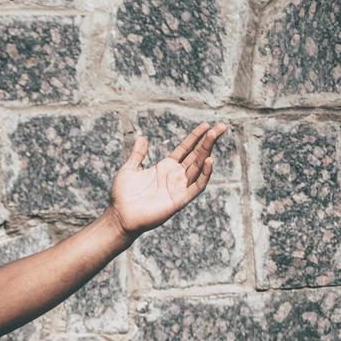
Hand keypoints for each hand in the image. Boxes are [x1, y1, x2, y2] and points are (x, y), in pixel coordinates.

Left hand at [106, 121, 226, 240]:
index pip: (185, 149)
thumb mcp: (129, 169)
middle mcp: (175, 176)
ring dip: (208, 151)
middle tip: (221, 126)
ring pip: (198, 166)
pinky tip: (209, 160)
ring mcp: (178, 187)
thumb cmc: (123, 196)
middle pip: (196, 155)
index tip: (206, 125)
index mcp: (165, 167)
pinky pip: (196, 186)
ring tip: (214, 135)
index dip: (195, 137)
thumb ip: (138, 154)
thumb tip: (142, 137)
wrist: (120, 216)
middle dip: (208, 141)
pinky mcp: (179, 200)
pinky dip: (204, 175)